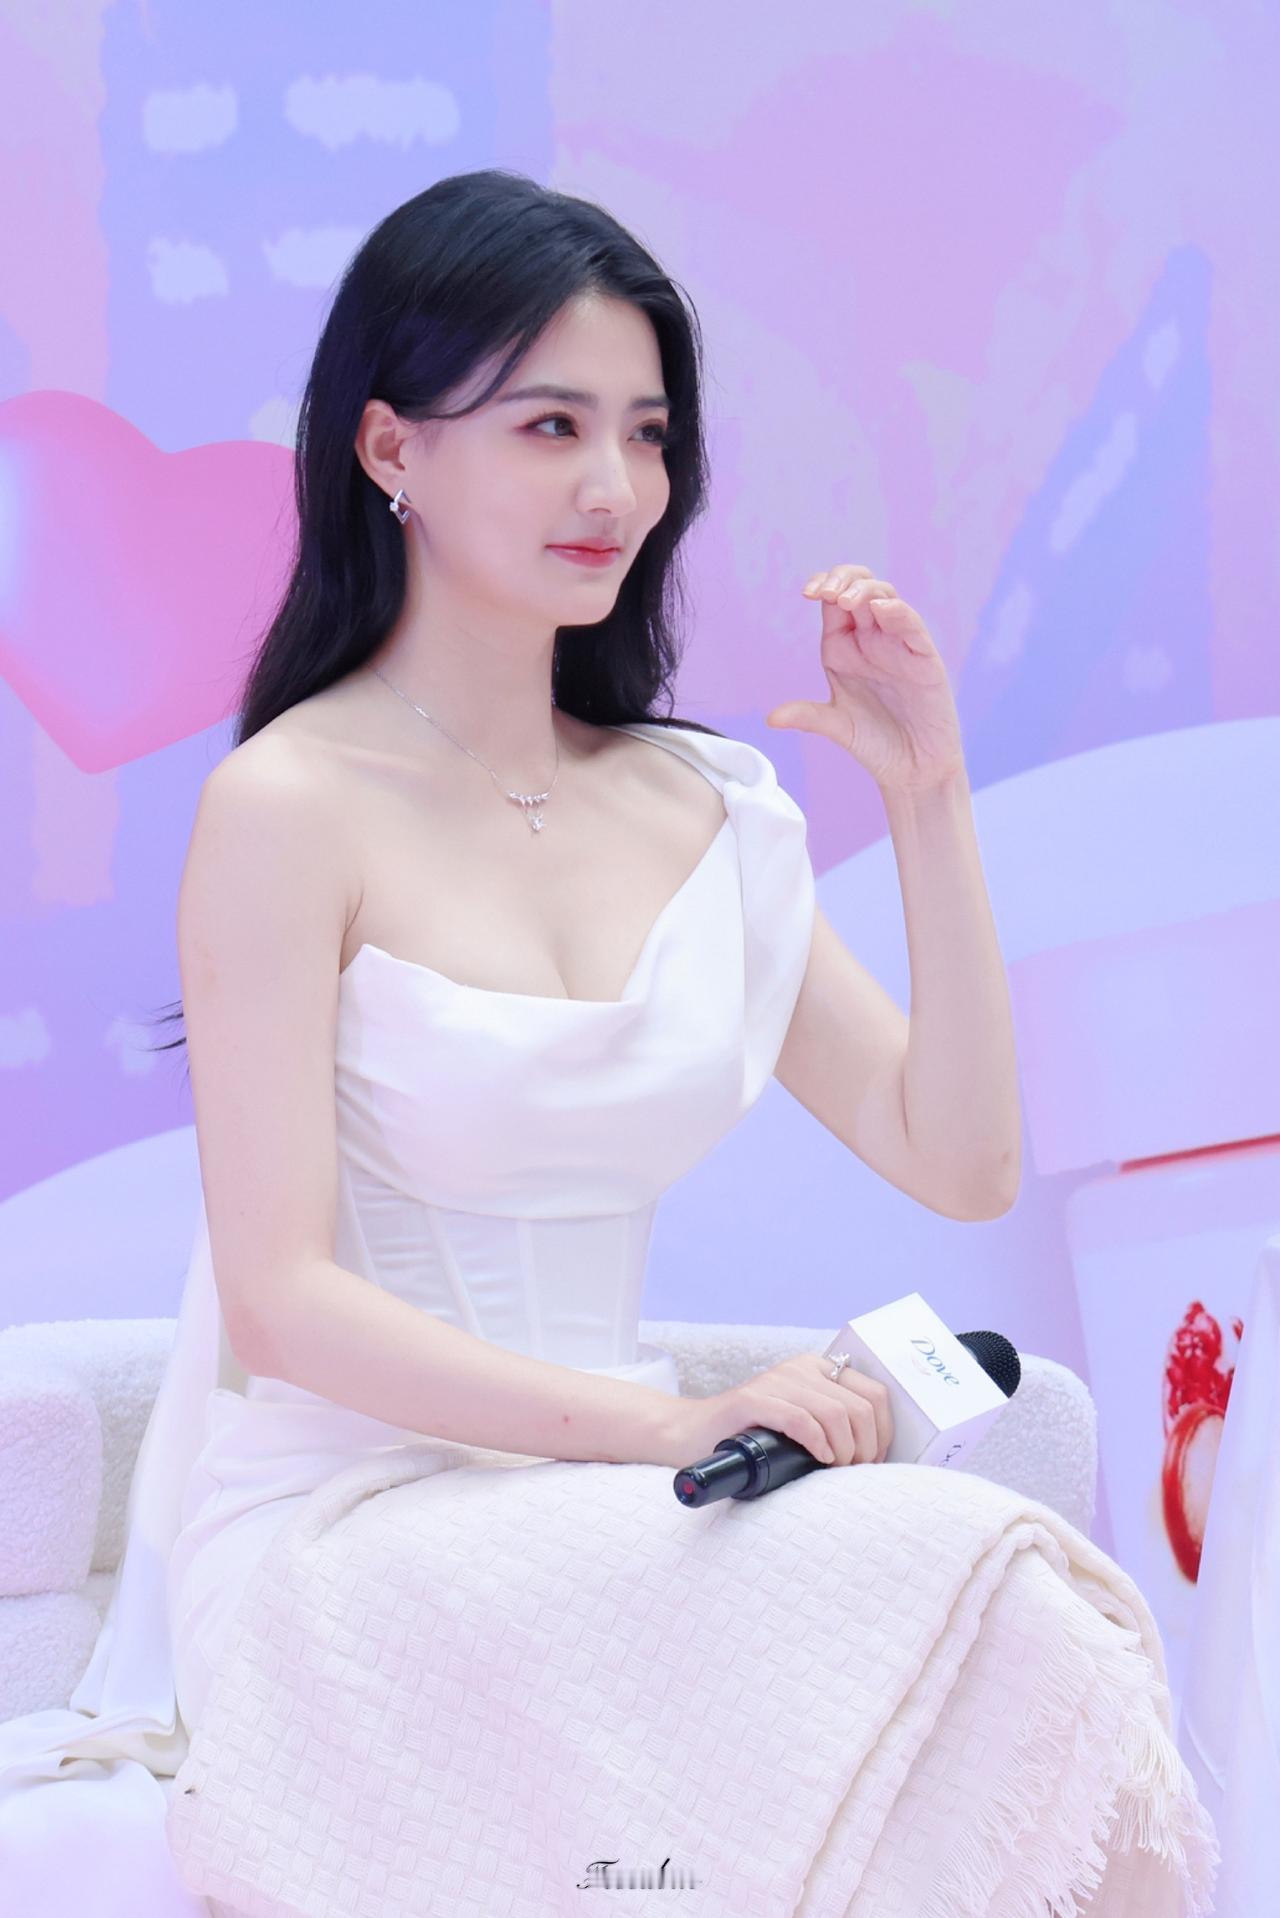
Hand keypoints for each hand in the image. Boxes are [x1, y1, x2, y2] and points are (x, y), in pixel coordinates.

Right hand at [652, 1351, 892, 1470]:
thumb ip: (831, 1424)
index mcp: (816, 1369)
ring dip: (846, 1450)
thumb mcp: (799, 1422)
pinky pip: (799, 1418)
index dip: (884, 1433)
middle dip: (867, 1447)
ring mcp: (773, 1382)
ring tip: (836, 1470)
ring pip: (836, 1413)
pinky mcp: (750, 1401)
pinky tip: (820, 1460)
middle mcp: (798, 1369)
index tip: (873, 1462)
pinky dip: (817, 1443)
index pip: (874, 1393)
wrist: (690, 1435)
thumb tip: (875, 1454)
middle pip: (860, 1406)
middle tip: (854, 1472)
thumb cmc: (751, 1438)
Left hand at [766, 563, 966, 792]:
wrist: (913, 768)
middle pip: (859, 589)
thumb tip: (770, 718)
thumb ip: (807, 716)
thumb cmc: (876, 743)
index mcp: (844, 648)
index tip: (808, 593)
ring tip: (847, 601)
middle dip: (842, 580)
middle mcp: (871, 640)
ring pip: (886, 598)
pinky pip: (912, 625)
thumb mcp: (836, 726)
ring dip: (866, 591)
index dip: (823, 585)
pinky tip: (881, 609)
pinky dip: (897, 612)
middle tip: (826, 592)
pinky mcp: (923, 657)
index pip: (832, 602)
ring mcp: (898, 645)